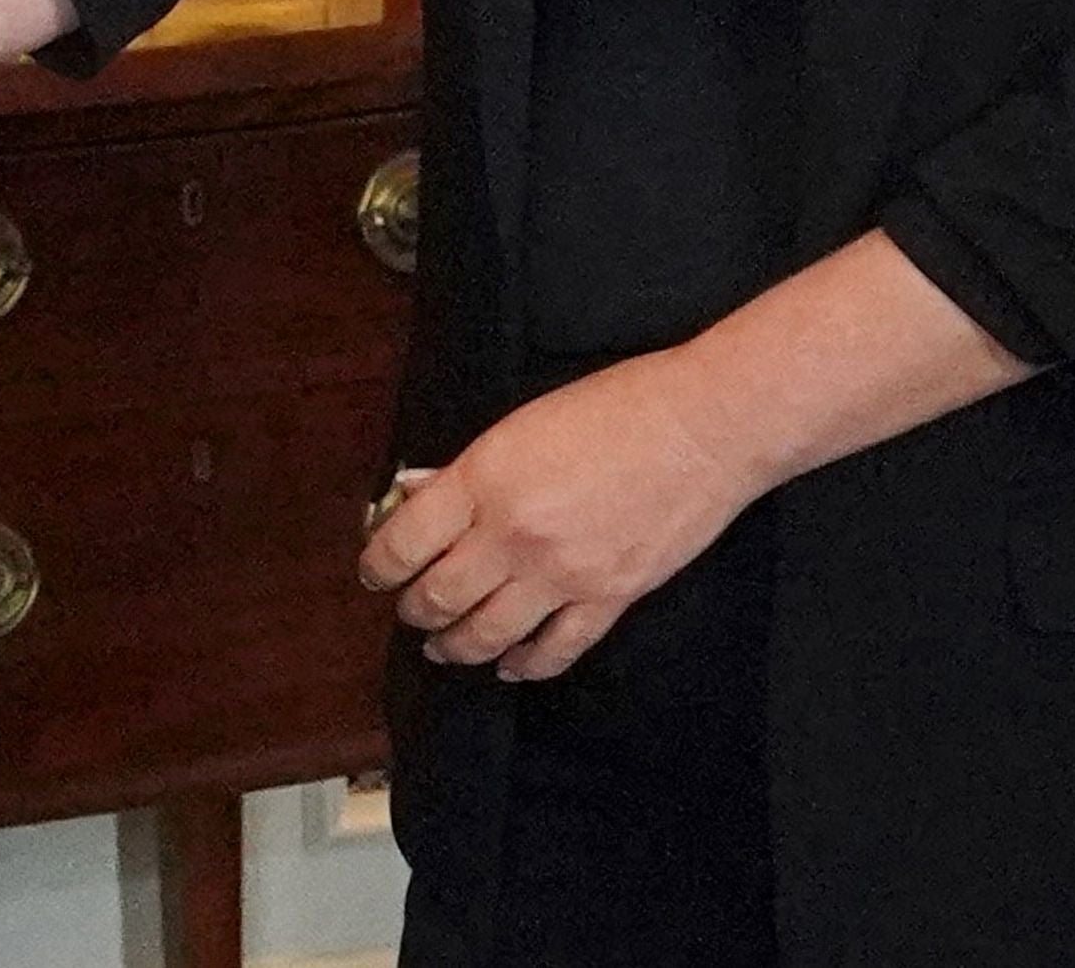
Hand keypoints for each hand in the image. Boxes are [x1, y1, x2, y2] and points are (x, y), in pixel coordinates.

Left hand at [354, 348, 764, 681]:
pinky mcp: (610, 599)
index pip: (404, 541)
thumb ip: (466, 470)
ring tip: (441, 647)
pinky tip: (510, 666)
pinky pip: (555, 650)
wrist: (702, 430)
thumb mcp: (519, 424)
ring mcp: (563, 575)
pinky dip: (525, 665)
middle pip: (439, 595)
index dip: (377, 565)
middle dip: (413, 609)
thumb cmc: (613, 408)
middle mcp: (514, 537)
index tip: (372, 572)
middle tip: (407, 609)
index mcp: (484, 481)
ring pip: (487, 635)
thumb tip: (417, 497)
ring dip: (455, 646)